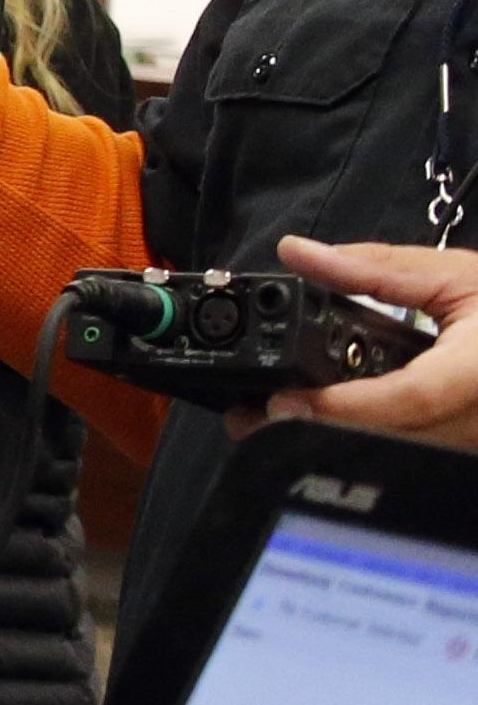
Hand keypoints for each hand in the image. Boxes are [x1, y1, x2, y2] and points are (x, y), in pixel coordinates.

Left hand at [260, 237, 477, 447]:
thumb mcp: (455, 276)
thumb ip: (375, 269)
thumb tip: (299, 252)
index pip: (408, 399)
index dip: (343, 405)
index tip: (285, 401)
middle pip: (390, 436)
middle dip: (316, 427)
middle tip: (249, 416)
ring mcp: (474, 442)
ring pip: (397, 453)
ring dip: (333, 438)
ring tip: (269, 420)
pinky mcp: (466, 448)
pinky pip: (411, 452)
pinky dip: (364, 438)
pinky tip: (323, 423)